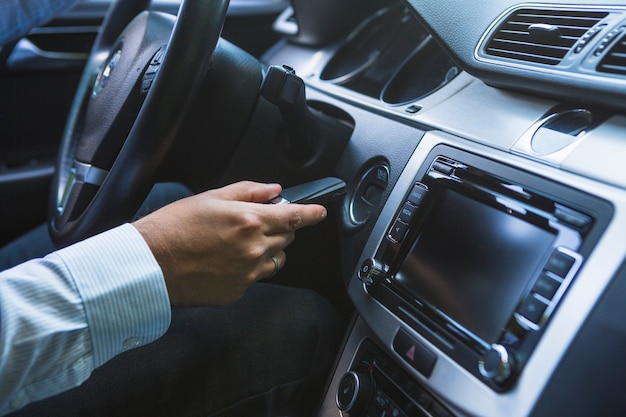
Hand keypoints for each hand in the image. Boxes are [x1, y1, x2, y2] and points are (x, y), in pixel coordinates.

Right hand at [132, 181, 326, 305]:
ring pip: (276, 261)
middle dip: (278, 228)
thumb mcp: (211, 198)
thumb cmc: (174, 228)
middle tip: (253, 224)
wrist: (152, 263)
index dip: (311, 214)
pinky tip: (224, 263)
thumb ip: (248, 192)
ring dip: (267, 251)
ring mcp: (248, 273)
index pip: (293, 216)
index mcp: (250, 221)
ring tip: (238, 245)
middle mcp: (255, 248)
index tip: (319, 213)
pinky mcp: (238, 291)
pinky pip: (255, 278)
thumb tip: (273, 190)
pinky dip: (247, 270)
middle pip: (286, 238)